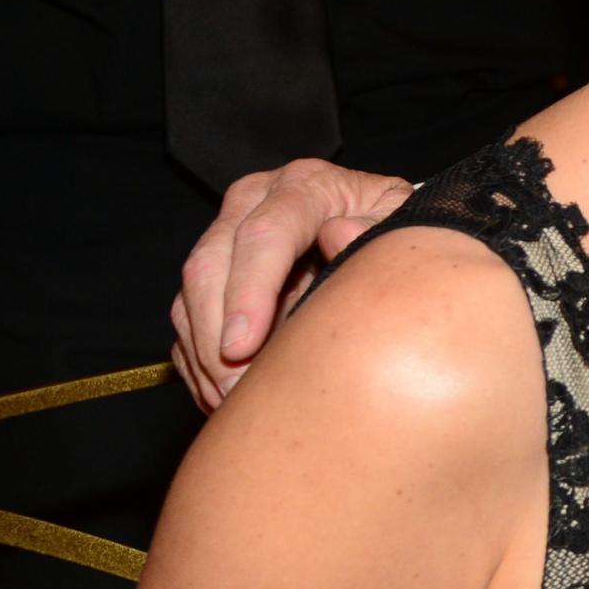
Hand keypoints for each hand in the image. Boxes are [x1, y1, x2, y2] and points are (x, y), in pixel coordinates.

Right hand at [169, 161, 413, 410]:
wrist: (378, 227)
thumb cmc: (393, 232)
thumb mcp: (401, 224)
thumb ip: (376, 231)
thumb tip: (339, 235)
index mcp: (302, 187)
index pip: (266, 234)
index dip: (249, 292)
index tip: (244, 348)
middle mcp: (253, 203)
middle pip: (210, 265)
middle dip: (216, 334)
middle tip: (234, 391)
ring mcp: (226, 235)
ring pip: (190, 296)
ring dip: (205, 355)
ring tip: (233, 401)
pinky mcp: (212, 272)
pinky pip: (187, 321)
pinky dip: (200, 362)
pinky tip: (222, 396)